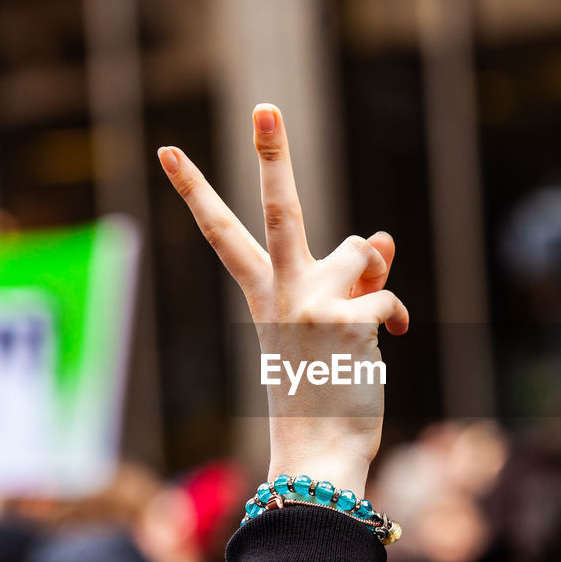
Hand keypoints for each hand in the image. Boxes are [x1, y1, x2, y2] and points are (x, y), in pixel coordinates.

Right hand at [158, 104, 407, 496]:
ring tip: (362, 325)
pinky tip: (389, 339)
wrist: (318, 454)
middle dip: (272, 155)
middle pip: (277, 210)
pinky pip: (385, 293)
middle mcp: (280, 293)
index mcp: (263, 295)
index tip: (167, 150)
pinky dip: (393, 315)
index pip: (223, 234)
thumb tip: (384, 236)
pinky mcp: (344, 320)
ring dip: (370, 276)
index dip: (194, 190)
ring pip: (357, 249)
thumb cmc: (320, 393)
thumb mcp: (327, 330)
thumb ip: (353, 278)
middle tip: (264, 107)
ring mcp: (309, 304)